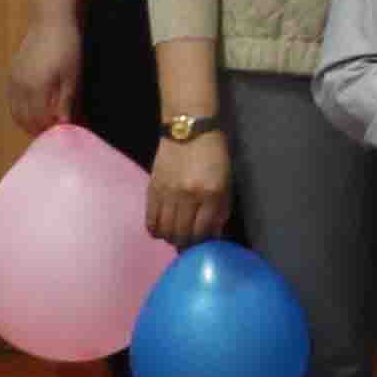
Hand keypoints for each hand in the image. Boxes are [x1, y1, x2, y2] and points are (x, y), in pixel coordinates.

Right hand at [5, 12, 81, 138]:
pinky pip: (12, 100)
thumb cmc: (67, 48)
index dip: (49, 130)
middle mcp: (19, 88)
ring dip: (27, 122)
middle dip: (38, 129)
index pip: (39, 120)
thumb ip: (65, 101)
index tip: (61, 135)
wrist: (50, 22)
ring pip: (16, 111)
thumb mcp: (72, 76)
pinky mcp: (11, 74)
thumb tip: (63, 124)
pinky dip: (20, 110)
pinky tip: (31, 111)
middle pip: (24, 118)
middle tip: (52, 134)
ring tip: (43, 126)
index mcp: (35, 89)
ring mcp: (12, 81)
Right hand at [144, 124, 230, 247]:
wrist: (189, 131)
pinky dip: (156, 230)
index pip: (204, 231)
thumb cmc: (214, 156)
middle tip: (190, 244)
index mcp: (212, 193)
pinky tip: (163, 230)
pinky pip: (151, 221)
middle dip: (187, 244)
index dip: (204, 243)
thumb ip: (221, 209)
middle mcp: (189, 196)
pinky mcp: (153, 191)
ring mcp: (169, 194)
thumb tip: (214, 235)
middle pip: (183, 234)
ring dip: (172, 239)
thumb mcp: (226, 181)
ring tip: (177, 236)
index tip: (205, 245)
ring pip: (166, 231)